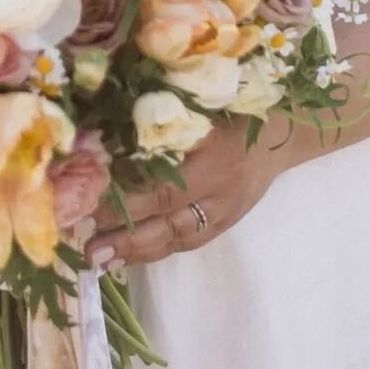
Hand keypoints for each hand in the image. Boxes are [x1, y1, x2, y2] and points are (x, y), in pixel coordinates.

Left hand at [85, 115, 290, 270]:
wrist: (280, 134)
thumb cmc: (231, 109)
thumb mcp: (199, 108)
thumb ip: (162, 125)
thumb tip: (106, 138)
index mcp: (213, 157)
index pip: (164, 187)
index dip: (128, 201)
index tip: (91, 206)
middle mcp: (219, 192)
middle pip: (169, 222)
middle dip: (127, 238)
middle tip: (89, 249)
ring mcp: (224, 213)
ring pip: (178, 239)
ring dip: (138, 252)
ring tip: (102, 260)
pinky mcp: (226, 224)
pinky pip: (189, 243)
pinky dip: (158, 250)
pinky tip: (131, 256)